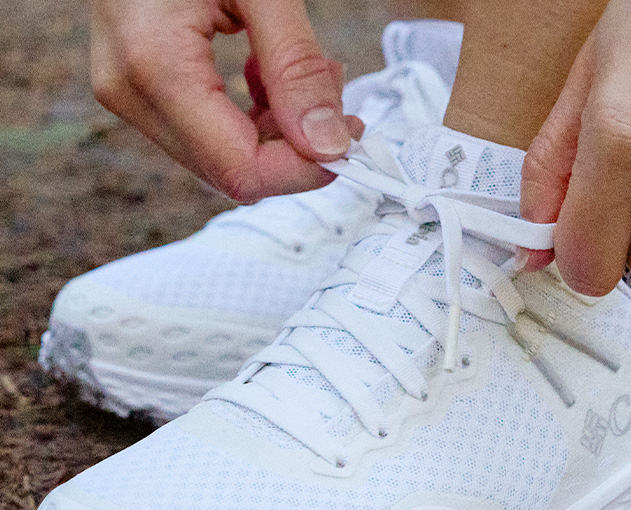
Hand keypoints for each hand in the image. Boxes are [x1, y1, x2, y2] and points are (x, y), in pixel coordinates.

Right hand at [91, 0, 362, 201]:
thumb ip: (296, 66)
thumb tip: (329, 146)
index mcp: (153, 65)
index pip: (241, 170)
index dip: (303, 170)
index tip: (349, 137)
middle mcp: (131, 93)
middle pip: (233, 172)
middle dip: (296, 146)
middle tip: (334, 92)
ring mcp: (131, 93)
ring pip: (224, 157)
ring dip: (279, 129)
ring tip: (310, 71)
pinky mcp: (142, 88)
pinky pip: (210, 132)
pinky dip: (254, 115)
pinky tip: (270, 72)